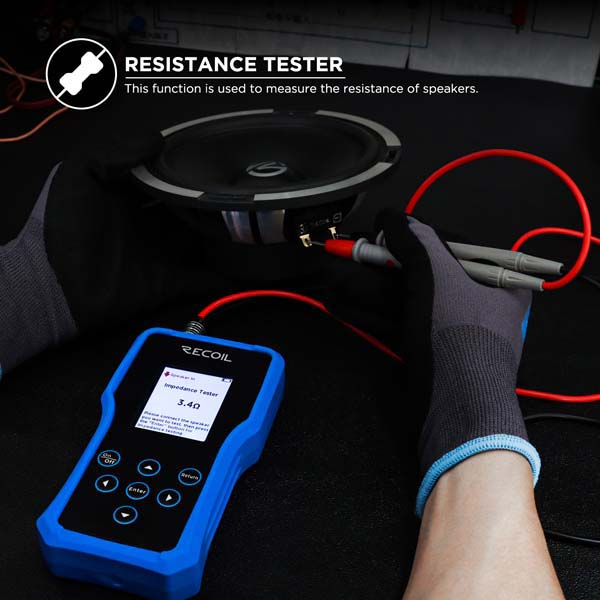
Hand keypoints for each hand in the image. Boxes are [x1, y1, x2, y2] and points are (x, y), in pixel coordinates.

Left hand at [0, 132, 230, 376]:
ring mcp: (164, 252)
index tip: (221, 155)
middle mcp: (151, 221)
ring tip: (261, 222)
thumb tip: (158, 138)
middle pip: (190, 207)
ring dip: (226, 234)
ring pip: (203, 240)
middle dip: (216, 200)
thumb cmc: (66, 225)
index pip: (167, 176)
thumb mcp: (80, 174)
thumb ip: (115, 152)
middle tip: (250, 188)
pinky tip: (253, 265)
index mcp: (132, 195)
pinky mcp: (170, 282)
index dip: (190, 165)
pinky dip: (226, 275)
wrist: (58, 285)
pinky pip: (203, 277)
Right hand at [329, 209, 538, 515]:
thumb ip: (415, 241)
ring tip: (333, 277)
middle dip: (380, 265)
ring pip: (404, 301)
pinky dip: (370, 314)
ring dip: (368, 289)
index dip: (414, 236)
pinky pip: (398, 324)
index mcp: (498, 282)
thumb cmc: (455, 333)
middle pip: (422, 274)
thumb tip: (392, 216)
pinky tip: (340, 303)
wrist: (456, 410)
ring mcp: (451, 332)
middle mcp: (478, 305)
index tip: (383, 231)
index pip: (452, 245)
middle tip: (348, 253)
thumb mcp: (437, 276)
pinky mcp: (428, 354)